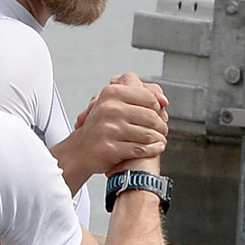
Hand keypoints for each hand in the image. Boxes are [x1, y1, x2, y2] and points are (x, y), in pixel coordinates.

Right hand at [50, 75, 168, 189]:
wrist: (81, 151)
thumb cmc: (102, 127)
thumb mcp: (114, 103)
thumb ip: (138, 95)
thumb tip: (163, 100)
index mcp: (111, 93)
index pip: (148, 97)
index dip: (158, 107)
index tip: (160, 114)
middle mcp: (109, 109)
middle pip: (150, 116)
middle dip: (161, 125)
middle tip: (162, 130)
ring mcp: (109, 129)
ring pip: (147, 134)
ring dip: (158, 138)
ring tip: (160, 139)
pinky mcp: (110, 148)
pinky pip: (140, 149)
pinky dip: (152, 150)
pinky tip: (155, 148)